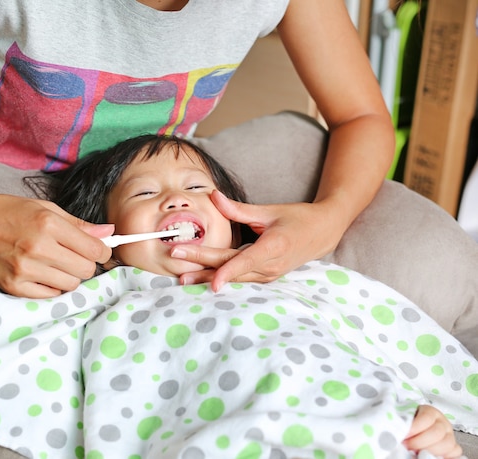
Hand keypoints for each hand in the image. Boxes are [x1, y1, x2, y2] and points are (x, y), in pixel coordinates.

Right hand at [0, 192, 112, 297]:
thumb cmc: (10, 212)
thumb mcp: (46, 209)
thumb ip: (79, 225)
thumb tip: (109, 233)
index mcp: (48, 225)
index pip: (94, 249)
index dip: (101, 251)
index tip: (97, 249)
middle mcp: (38, 248)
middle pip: (85, 270)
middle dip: (85, 263)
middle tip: (73, 256)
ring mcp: (24, 270)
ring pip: (70, 285)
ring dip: (69, 276)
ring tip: (56, 263)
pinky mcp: (13, 286)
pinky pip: (49, 295)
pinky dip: (52, 286)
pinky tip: (43, 273)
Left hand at [173, 190, 344, 290]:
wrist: (322, 233)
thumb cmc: (297, 218)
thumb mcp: (269, 211)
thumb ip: (238, 209)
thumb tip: (213, 196)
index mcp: (273, 247)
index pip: (246, 261)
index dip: (228, 272)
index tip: (213, 282)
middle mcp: (270, 266)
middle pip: (232, 268)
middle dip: (202, 266)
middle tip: (176, 259)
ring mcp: (269, 275)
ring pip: (234, 278)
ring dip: (207, 277)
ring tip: (182, 278)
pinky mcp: (265, 277)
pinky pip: (240, 279)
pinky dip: (221, 278)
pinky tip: (200, 280)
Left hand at [403, 405, 462, 458]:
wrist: (416, 425)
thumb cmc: (408, 421)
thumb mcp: (405, 418)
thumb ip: (403, 423)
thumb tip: (395, 435)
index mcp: (430, 412)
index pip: (426, 418)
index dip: (415, 428)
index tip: (403, 435)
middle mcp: (442, 422)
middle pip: (437, 432)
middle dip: (420, 442)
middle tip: (407, 446)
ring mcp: (450, 435)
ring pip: (447, 444)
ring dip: (430, 451)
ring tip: (416, 452)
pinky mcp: (454, 447)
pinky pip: (455, 453)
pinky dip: (444, 456)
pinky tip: (429, 456)